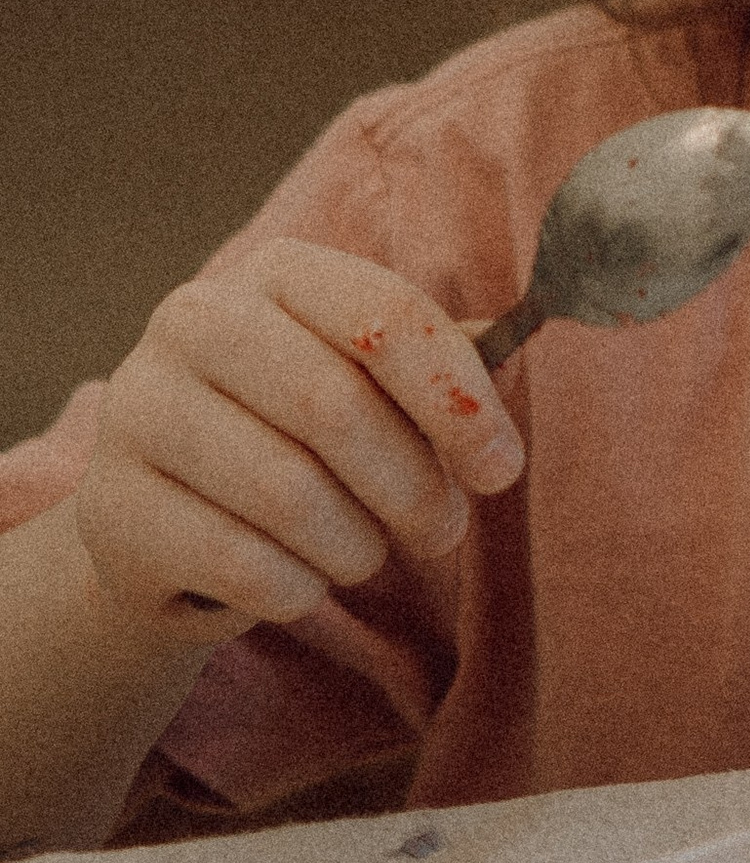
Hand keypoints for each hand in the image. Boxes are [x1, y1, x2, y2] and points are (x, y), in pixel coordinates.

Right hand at [72, 241, 525, 648]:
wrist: (162, 523)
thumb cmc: (292, 438)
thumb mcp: (361, 382)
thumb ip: (436, 362)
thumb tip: (522, 341)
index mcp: (274, 273)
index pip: (385, 315)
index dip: (456, 398)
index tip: (502, 468)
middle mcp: (193, 323)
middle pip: (336, 408)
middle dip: (413, 486)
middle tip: (443, 530)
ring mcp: (139, 413)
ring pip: (289, 495)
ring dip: (357, 545)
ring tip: (366, 553)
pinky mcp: (115, 511)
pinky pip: (243, 565)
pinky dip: (299, 589)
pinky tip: (303, 581)